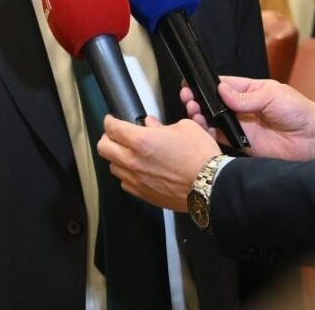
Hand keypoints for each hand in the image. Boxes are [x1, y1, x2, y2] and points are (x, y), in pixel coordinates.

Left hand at [98, 116, 217, 211]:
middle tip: (115, 135)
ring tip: (128, 153)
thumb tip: (151, 124)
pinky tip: (138, 170)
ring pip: (112, 166)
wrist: (210, 185)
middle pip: (104, 148)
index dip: (110, 121)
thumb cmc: (200, 156)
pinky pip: (125, 183)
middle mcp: (133, 161)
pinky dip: (127, 174)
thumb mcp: (184, 128)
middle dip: (107, 138)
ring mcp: (136, 180)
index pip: (113, 128)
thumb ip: (162, 125)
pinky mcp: (143, 194)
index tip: (111, 120)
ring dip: (117, 157)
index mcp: (141, 141)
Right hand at [181, 76, 314, 161]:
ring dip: (200, 117)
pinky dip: (209, 135)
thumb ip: (246, 96)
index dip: (205, 85)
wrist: (312, 139)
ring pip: (212, 120)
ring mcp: (240, 126)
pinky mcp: (242, 144)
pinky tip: (203, 130)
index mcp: (248, 91)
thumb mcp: (272, 94)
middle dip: (197, 100)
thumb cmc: (298, 111)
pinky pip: (221, 138)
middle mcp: (241, 108)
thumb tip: (222, 91)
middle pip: (212, 103)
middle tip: (188, 99)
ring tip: (194, 113)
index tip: (190, 85)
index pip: (221, 85)